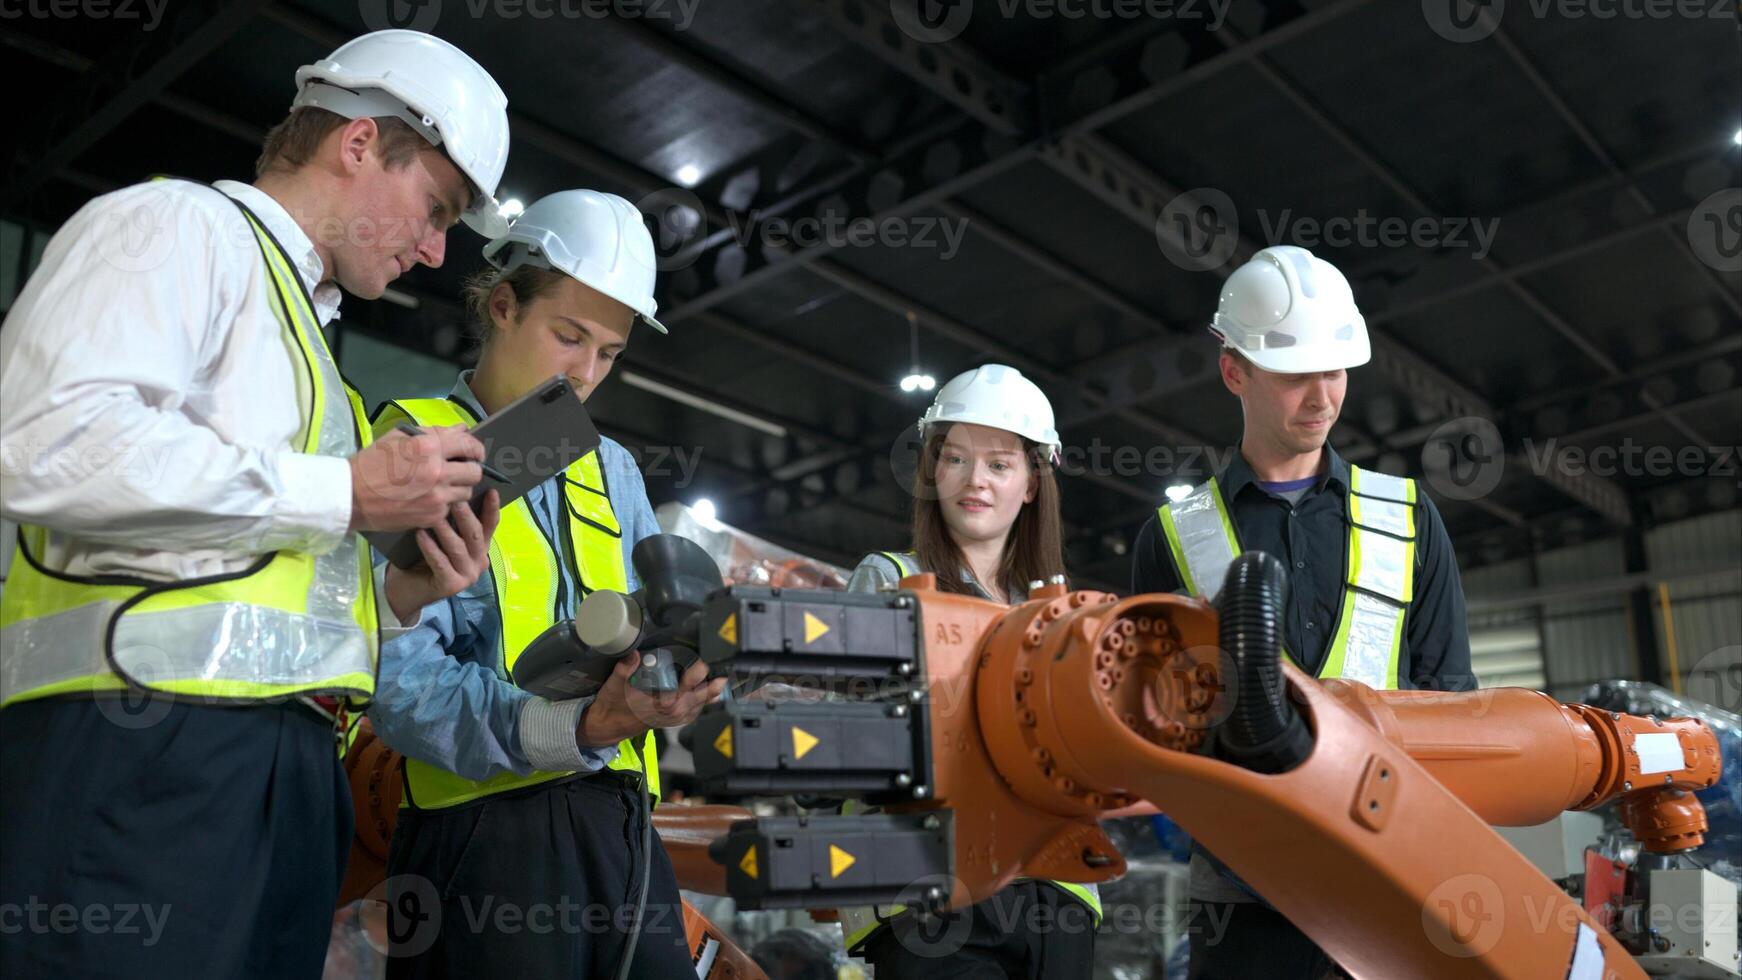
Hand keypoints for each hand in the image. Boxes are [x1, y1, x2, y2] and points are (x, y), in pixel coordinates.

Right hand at [349, 425, 484, 532]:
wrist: (350, 496)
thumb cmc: (371, 462)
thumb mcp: (398, 438)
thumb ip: (434, 433)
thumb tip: (461, 430)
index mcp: (429, 447)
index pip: (469, 445)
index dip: (476, 448)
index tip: (474, 452)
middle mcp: (438, 472)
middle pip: (475, 472)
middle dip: (470, 469)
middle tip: (460, 469)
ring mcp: (437, 497)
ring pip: (466, 492)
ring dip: (458, 488)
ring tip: (442, 485)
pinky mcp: (432, 516)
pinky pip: (450, 508)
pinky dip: (443, 504)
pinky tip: (428, 499)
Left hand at [382, 490, 499, 622]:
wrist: (407, 590)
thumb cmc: (423, 558)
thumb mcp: (441, 538)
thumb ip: (451, 523)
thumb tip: (452, 494)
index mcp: (480, 548)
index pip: (490, 525)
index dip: (492, 508)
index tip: (491, 490)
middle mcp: (479, 562)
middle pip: (476, 535)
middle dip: (466, 516)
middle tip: (455, 499)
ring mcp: (467, 576)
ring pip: (458, 548)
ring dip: (445, 530)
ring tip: (433, 515)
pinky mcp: (451, 586)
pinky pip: (440, 562)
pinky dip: (430, 547)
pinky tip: (420, 535)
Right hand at [578, 653, 726, 748]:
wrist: (607, 726)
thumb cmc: (612, 706)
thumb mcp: (614, 686)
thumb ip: (624, 669)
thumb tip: (634, 653)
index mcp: (661, 704)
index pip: (685, 688)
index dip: (696, 675)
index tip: (703, 662)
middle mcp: (672, 712)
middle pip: (701, 696)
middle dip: (713, 683)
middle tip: (726, 669)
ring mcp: (675, 717)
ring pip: (702, 704)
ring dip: (713, 691)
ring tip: (726, 676)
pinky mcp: (675, 717)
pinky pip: (697, 709)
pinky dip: (706, 700)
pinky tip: (713, 691)